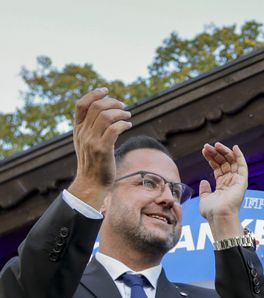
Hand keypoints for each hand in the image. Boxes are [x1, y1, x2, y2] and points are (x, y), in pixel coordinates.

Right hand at [68, 88, 131, 207]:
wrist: (91, 184)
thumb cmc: (93, 164)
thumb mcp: (87, 143)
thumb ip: (91, 129)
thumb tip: (104, 113)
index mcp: (77, 130)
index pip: (81, 105)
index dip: (93, 94)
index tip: (106, 90)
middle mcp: (83, 133)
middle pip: (96, 107)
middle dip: (113, 103)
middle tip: (124, 106)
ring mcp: (92, 141)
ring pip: (106, 116)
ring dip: (121, 113)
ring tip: (128, 116)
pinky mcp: (102, 149)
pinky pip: (114, 129)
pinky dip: (123, 124)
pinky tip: (128, 125)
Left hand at [199, 142, 247, 238]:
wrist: (219, 216)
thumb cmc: (212, 211)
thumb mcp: (205, 199)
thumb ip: (205, 190)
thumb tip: (204, 181)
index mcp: (223, 187)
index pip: (218, 168)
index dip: (211, 159)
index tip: (204, 151)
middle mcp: (231, 183)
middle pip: (224, 163)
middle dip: (216, 154)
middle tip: (207, 146)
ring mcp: (237, 182)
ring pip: (232, 162)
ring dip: (224, 152)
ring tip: (215, 145)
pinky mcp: (242, 181)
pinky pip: (243, 166)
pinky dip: (240, 156)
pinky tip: (235, 147)